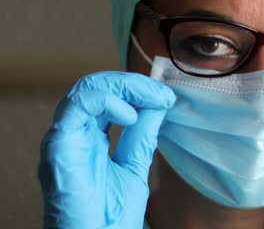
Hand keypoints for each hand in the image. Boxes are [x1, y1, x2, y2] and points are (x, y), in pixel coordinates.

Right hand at [38, 72, 174, 228]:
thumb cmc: (109, 217)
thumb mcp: (134, 166)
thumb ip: (142, 135)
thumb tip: (157, 104)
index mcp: (91, 138)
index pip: (110, 97)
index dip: (138, 91)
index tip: (166, 98)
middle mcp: (75, 134)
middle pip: (98, 87)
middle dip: (134, 84)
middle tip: (162, 94)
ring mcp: (65, 138)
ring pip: (86, 89)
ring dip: (125, 86)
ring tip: (153, 98)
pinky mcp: (59, 146)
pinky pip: (77, 107)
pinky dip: (106, 101)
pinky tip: (131, 115)